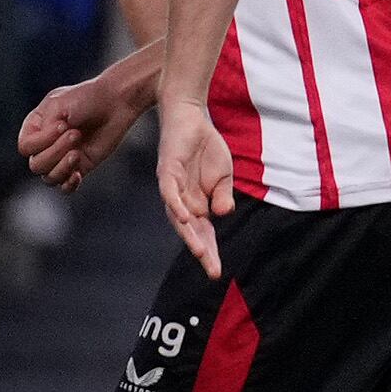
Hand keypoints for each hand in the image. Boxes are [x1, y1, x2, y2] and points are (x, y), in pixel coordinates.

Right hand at [17, 70, 140, 192]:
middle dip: (55, 152)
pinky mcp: (80, 167)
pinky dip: (68, 185)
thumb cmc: (86, 98)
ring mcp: (62, 158)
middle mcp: (45, 145)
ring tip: (77, 153)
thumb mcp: (58, 104)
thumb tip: (47, 147)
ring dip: (62, 167)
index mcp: (35, 127)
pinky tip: (78, 175)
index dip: (41, 141)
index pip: (25, 147)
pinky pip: (65, 187)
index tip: (63, 125)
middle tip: (76, 134)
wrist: (115, 102)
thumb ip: (44, 125)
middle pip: (36, 165)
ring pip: (49, 177)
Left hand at [155, 102, 235, 278]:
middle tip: (212, 271)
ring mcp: (173, 186)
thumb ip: (222, 195)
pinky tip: (186, 216)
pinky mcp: (167, 170)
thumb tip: (223, 213)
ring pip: (178, 216)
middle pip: (190, 231)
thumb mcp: (223, 176)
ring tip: (201, 251)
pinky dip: (176, 204)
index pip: (203, 233)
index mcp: (196, 204)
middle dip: (202, 251)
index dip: (210, 253)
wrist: (191, 117)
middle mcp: (182, 200)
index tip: (217, 273)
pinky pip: (169, 191)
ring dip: (188, 233)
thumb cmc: (206, 148)